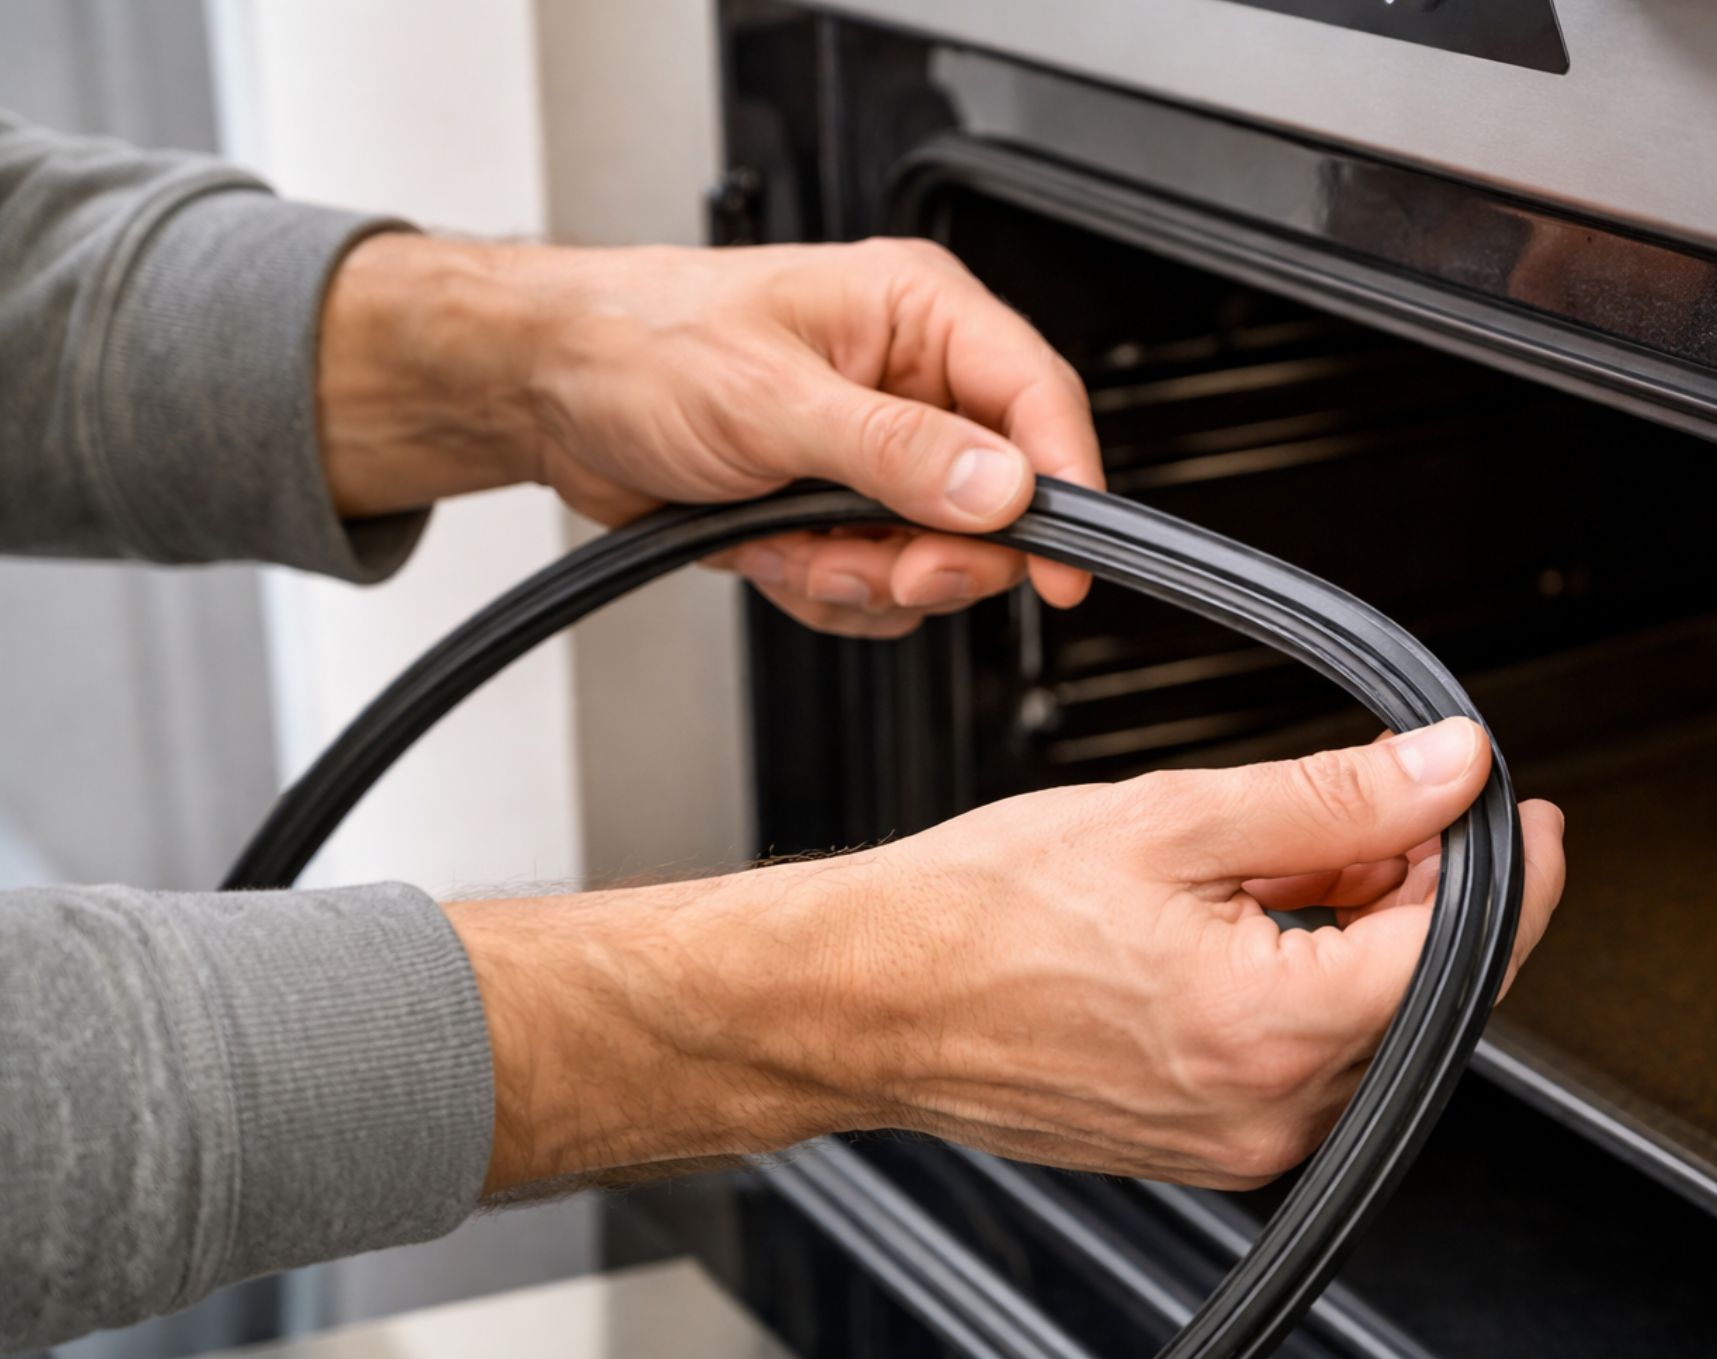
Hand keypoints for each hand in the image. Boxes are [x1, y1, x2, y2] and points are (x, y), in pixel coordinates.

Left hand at [319, 234, 1102, 636]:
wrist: (552, 392)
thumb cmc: (643, 344)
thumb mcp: (774, 399)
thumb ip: (897, 452)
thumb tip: (1000, 489)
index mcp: (918, 314)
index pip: (1038, 400)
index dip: (1066, 486)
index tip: (1064, 564)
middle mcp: (914, 383)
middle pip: (999, 501)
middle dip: (936, 554)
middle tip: (890, 564)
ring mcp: (880, 454)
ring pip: (939, 558)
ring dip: (866, 576)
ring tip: (795, 547)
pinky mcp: (843, 510)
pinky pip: (880, 583)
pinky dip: (828, 589)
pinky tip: (774, 555)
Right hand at [450, 719, 1564, 1194]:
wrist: (866, 998)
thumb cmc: (976, 914)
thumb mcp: (1169, 817)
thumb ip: (1333, 799)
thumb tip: (1447, 770)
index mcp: (1268, 1024)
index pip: (1461, 950)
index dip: (1511, 867)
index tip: (1521, 811)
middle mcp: (1269, 1108)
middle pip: (1427, 990)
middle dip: (1428, 888)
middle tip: (1382, 800)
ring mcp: (1240, 1139)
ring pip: (1372, 1023)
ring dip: (1366, 931)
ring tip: (1282, 854)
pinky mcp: (1211, 1143)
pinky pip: (1310, 1058)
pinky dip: (1313, 979)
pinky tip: (1251, 915)